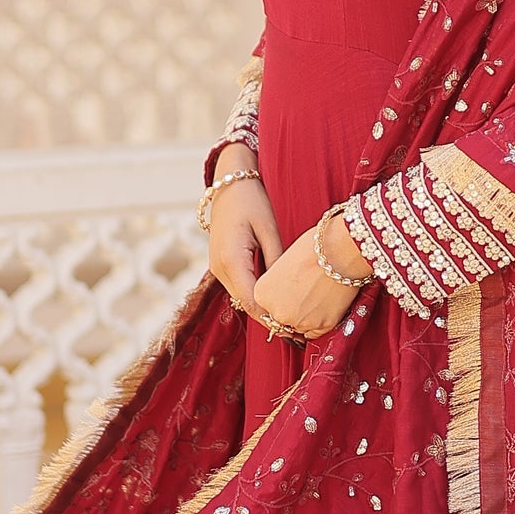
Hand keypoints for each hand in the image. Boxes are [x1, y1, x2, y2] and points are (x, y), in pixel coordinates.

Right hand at [208, 167, 281, 316]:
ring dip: (262, 307)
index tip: (295, 329)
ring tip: (291, 317)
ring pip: (241, 298)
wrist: (229, 184)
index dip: (272, 318)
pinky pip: (239, 287)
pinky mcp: (220, 265)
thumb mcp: (269, 229)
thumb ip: (276, 261)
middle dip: (269, 317)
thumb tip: (286, 290)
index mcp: (231, 261)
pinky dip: (255, 295)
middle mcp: (219, 269)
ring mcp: (216, 268)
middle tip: (298, 330)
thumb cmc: (252, 201)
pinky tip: (276, 298)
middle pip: (245, 304)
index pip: (252, 301)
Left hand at [253, 211, 371, 339]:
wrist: (340, 249)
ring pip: (300, 326)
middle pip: (283, 318)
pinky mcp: (321, 326)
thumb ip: (278, 284)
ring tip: (320, 293)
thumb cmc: (314, 248)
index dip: (282, 298)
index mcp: (262, 294)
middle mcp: (277, 311)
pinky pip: (318, 332)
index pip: (268, 306)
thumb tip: (286, 294)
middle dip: (293, 308)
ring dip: (308, 316)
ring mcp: (299, 321)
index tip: (293, 290)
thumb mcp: (283, 263)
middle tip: (308, 291)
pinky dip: (322, 321)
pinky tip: (327, 302)